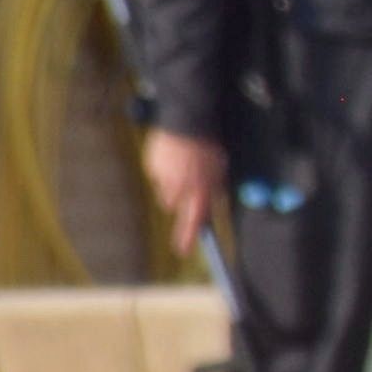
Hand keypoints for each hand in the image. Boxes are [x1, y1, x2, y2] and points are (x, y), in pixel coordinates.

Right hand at [141, 128, 227, 254]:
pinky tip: (172, 156)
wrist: (188, 121)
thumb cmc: (208, 145)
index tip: (182, 250)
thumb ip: (214, 190)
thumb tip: (209, 205)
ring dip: (171, 184)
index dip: (187, 238)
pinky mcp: (152, 166)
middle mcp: (179, 188)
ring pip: (164, 191)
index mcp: (200, 190)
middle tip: (186, 183)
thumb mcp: (220, 169)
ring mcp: (163, 178)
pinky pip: (156, 175)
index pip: (193, 222)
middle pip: (174, 205)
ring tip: (181, 165)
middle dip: (179, 198)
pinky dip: (163, 170)